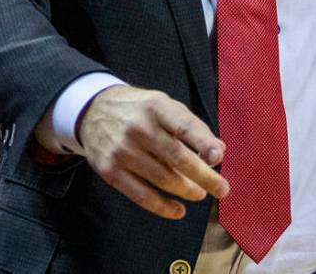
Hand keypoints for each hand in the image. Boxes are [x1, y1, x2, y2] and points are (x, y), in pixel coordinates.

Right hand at [78, 85, 228, 218]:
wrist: (93, 111)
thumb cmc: (140, 110)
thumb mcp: (165, 105)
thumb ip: (192, 126)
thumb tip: (218, 151)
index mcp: (156, 107)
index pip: (184, 126)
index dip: (203, 142)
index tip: (218, 157)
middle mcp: (138, 128)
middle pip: (176, 158)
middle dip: (203, 176)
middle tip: (221, 189)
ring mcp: (122, 150)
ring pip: (162, 179)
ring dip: (186, 190)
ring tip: (200, 194)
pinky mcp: (110, 171)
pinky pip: (140, 195)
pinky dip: (162, 206)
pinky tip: (178, 210)